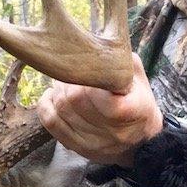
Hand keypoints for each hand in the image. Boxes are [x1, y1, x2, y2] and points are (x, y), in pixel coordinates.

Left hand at [36, 54, 162, 166]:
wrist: (141, 142)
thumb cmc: (139, 104)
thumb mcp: (139, 80)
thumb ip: (121, 60)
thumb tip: (96, 38)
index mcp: (135, 111)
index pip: (106, 97)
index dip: (92, 79)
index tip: (90, 68)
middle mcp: (114, 132)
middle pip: (77, 101)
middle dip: (69, 80)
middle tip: (70, 69)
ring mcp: (94, 143)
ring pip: (62, 110)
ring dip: (58, 90)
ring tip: (63, 81)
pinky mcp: (78, 148)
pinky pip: (51, 124)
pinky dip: (45, 105)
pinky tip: (51, 96)